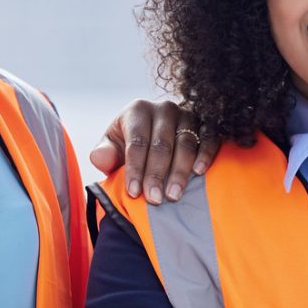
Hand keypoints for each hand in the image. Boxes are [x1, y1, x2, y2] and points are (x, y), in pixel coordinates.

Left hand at [89, 99, 220, 203]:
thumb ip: (105, 153)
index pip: (136, 142)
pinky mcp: (206, 123)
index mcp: (138, 110)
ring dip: (180, 171)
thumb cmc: (130, 144)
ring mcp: (187, 114)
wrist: (156, 134)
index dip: (135, 168)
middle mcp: (164, 108)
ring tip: (174, 195)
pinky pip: (209, 137)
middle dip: (157, 174)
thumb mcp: (113, 147)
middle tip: (155, 199)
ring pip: (185, 143)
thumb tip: (99, 158)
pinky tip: (199, 172)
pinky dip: (205, 154)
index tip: (134, 193)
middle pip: (161, 144)